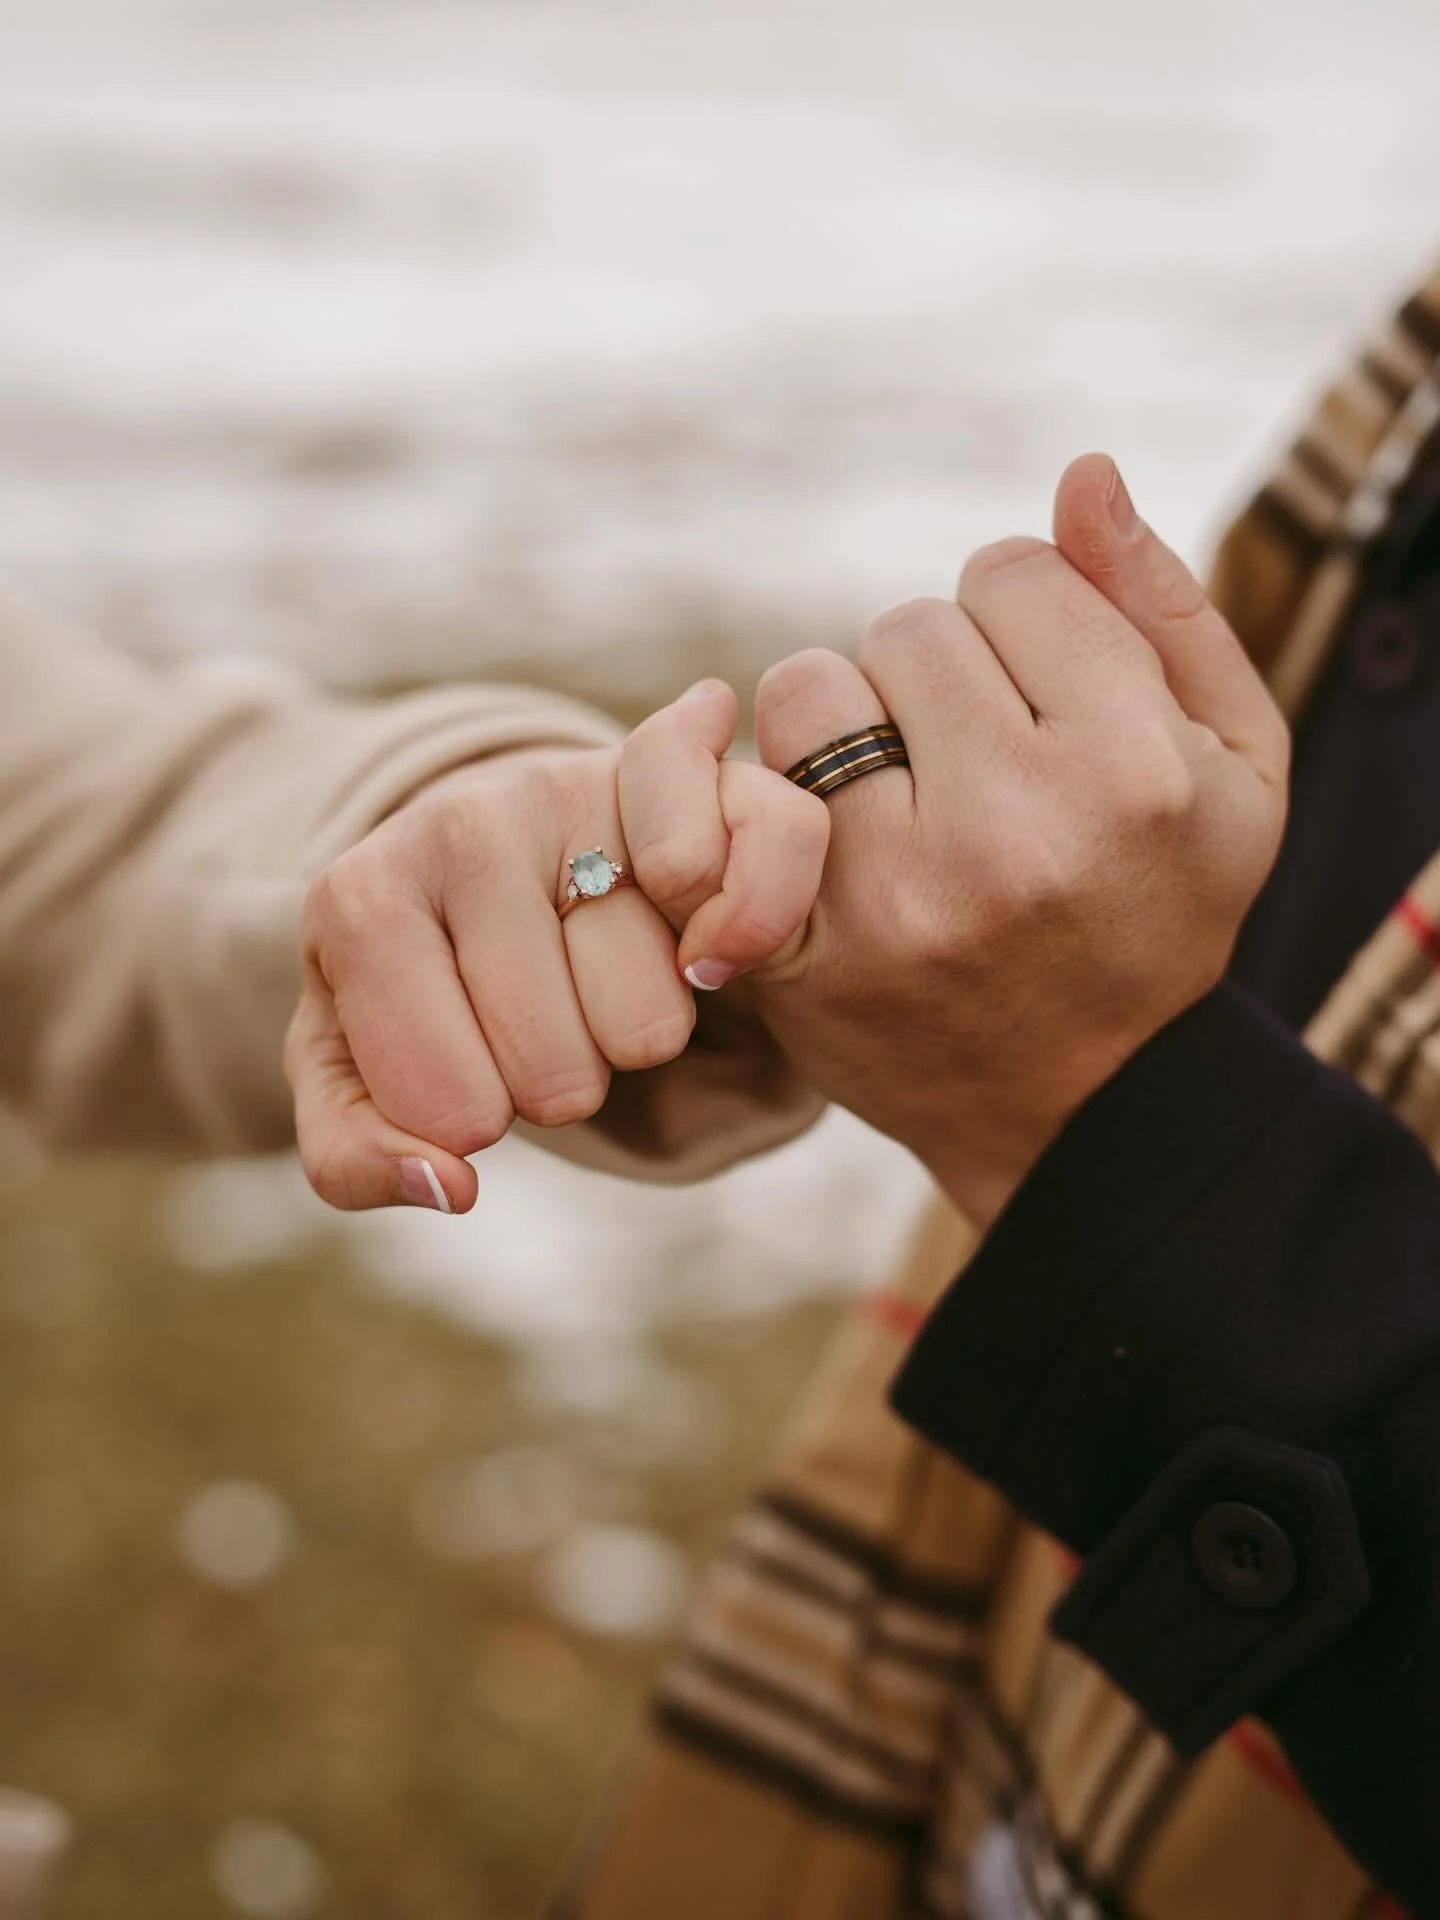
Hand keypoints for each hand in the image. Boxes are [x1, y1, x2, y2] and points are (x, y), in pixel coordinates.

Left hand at [287, 689, 831, 1214]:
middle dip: (559, 1085)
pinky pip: (742, 865)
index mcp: (364, 898)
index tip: (465, 1093)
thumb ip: (357, 1155)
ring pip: (650, 1011)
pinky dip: (746, 931)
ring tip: (603, 982)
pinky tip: (701, 948)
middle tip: (541, 1034)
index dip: (468, 1122)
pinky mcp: (672, 767)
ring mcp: (573, 785)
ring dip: (643, 1033)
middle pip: (553, 1060)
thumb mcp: (354, 1078)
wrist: (487, 864)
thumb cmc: (425, 987)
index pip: (439, 1094)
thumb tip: (452, 1187)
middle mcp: (466, 820)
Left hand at [740, 454, 1290, 1226]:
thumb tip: (1080, 472)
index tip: (1040, 691)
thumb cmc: (1165, 908)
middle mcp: (1010, 833)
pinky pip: (729, 794)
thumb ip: (1161, 604)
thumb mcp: (1235, 761)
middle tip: (972, 756)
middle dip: (933, 673)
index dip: (1021, 618)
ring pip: (806, 690)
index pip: (1009, 573)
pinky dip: (759, 796)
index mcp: (1132, 772)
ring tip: (902, 796)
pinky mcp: (800, 954)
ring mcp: (893, 899)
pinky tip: (822, 833)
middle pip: (903, 625)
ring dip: (843, 724)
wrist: (1084, 1105)